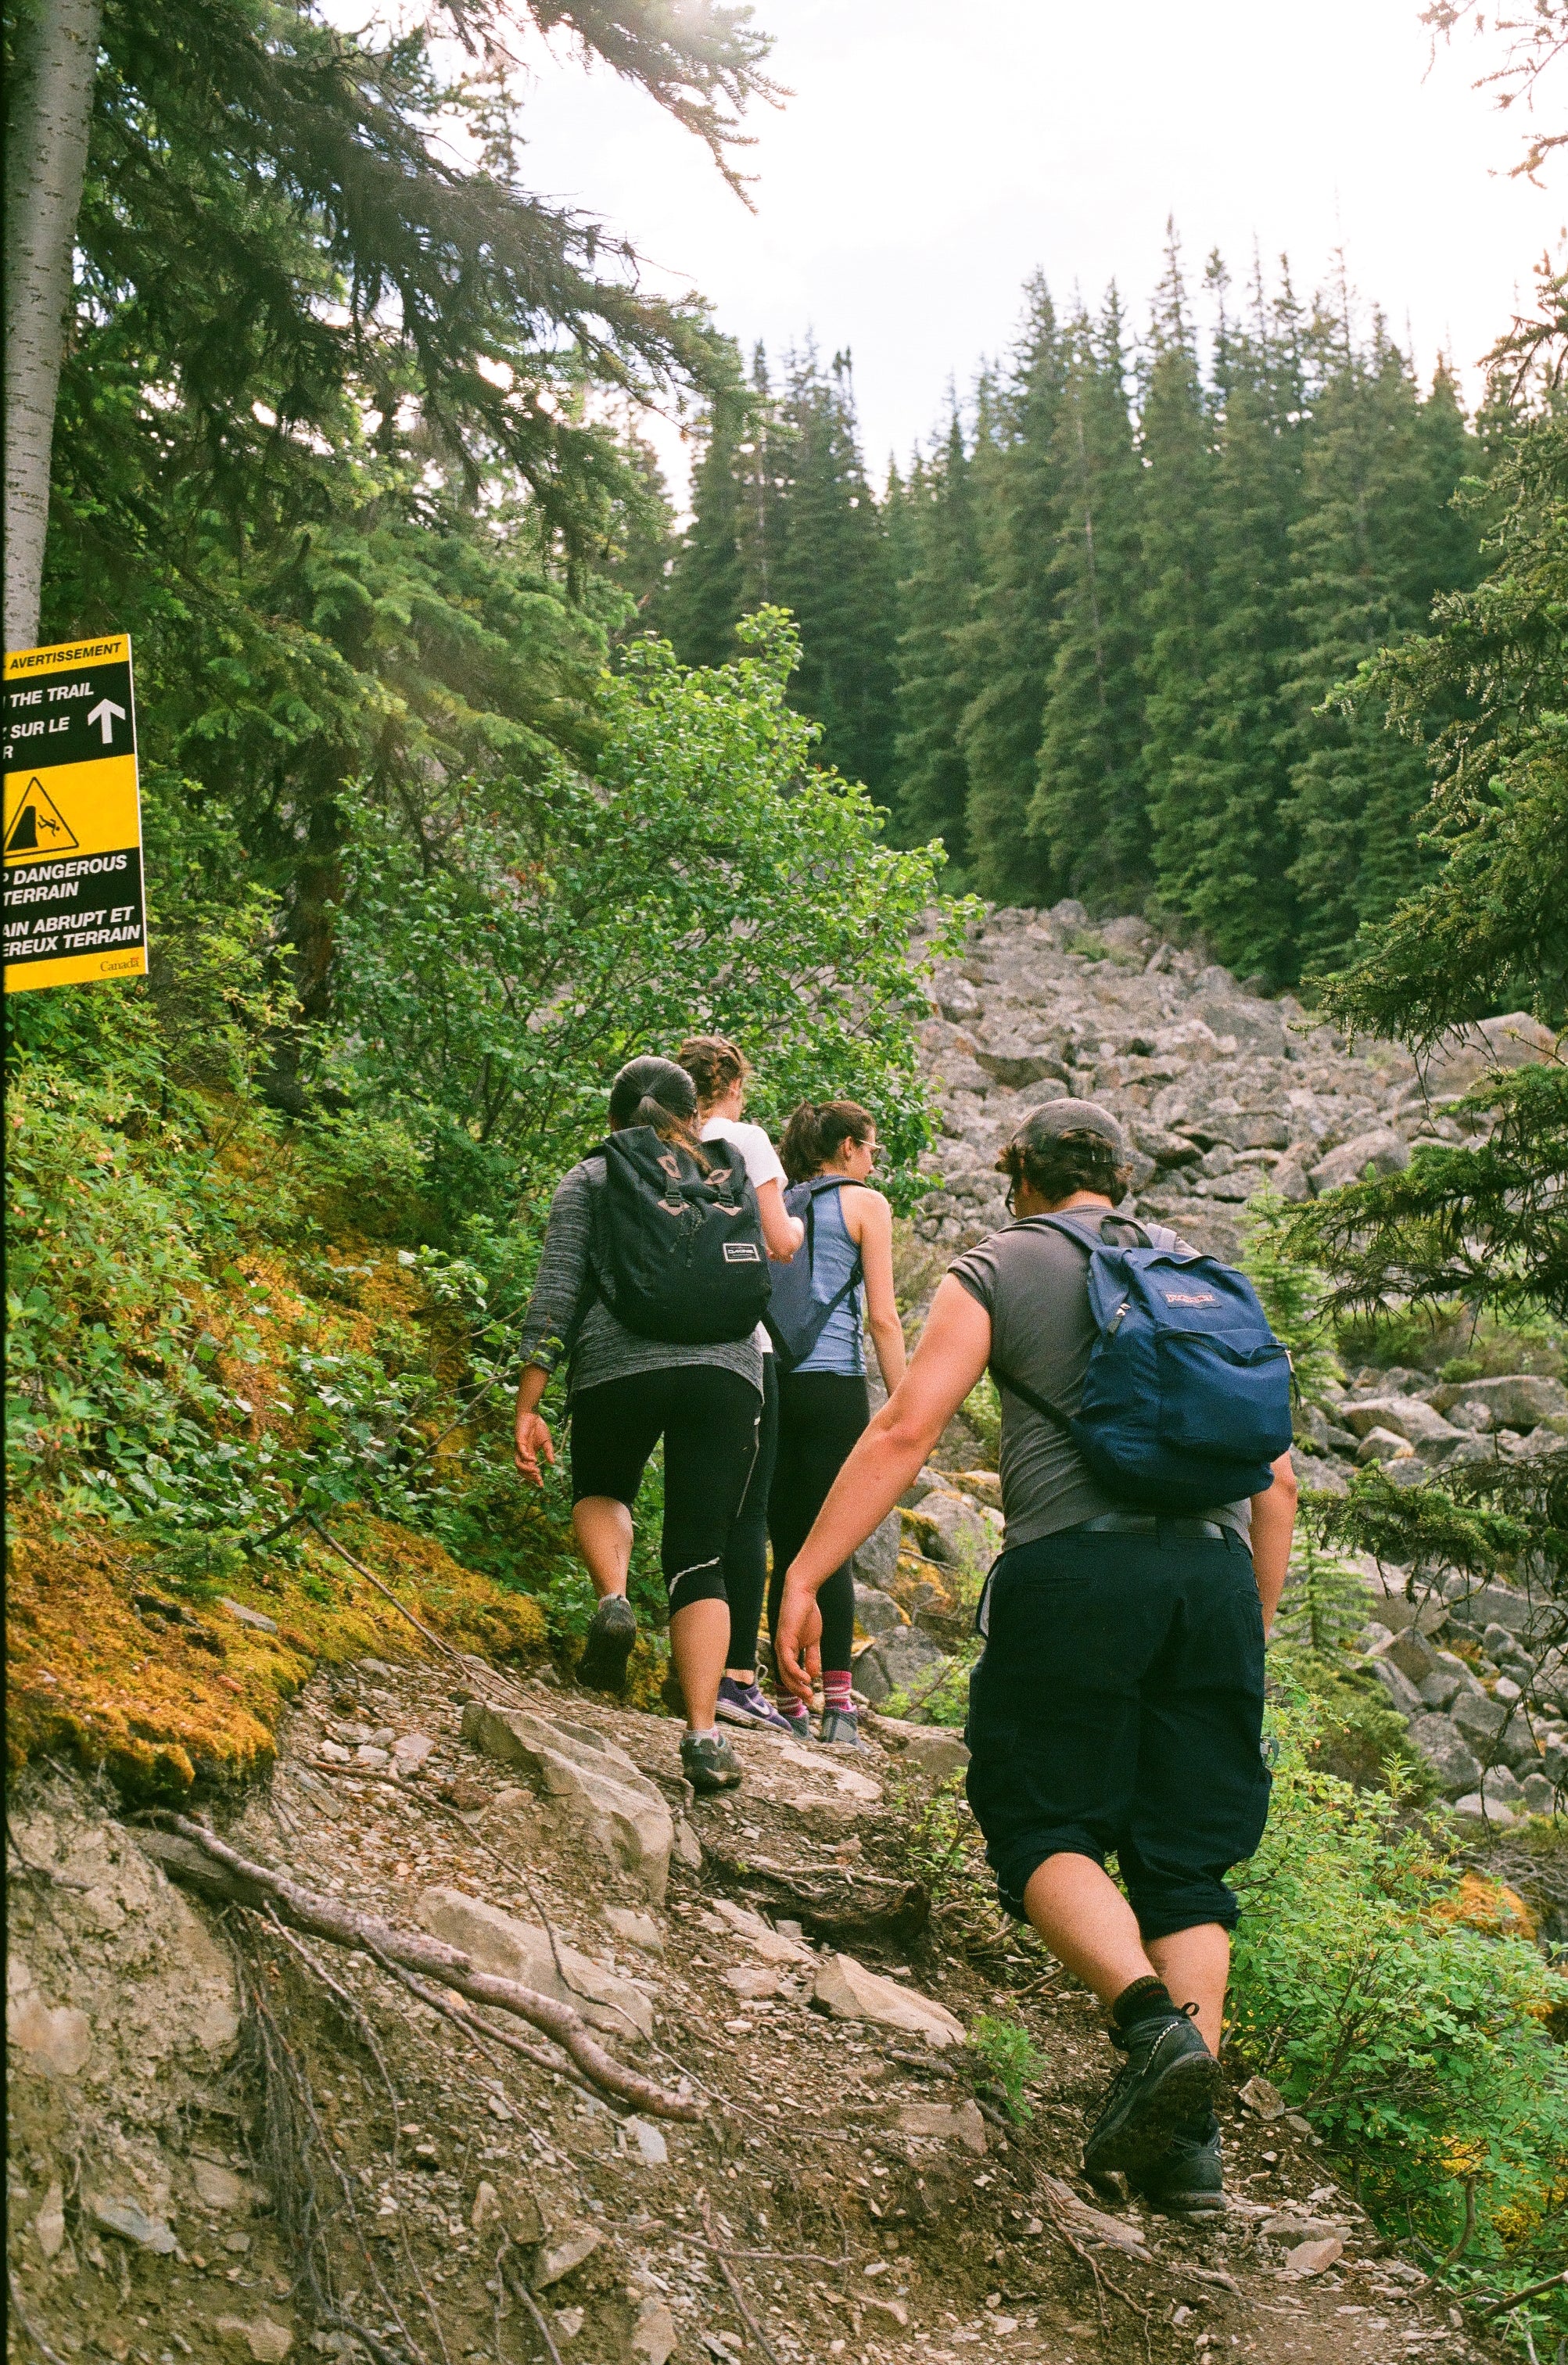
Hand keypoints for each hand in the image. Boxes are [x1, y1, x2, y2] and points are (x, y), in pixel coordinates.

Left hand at [514, 1411, 554, 1486]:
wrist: (532, 1414)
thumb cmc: (538, 1427)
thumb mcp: (546, 1442)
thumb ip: (548, 1452)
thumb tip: (552, 1463)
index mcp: (530, 1455)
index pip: (530, 1470)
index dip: (535, 1478)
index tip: (541, 1485)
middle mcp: (523, 1454)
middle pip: (522, 1470)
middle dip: (529, 1477)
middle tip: (538, 1478)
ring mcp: (520, 1449)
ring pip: (518, 1464)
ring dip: (526, 1470)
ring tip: (536, 1471)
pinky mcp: (518, 1442)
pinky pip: (521, 1453)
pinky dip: (526, 1458)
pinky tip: (534, 1460)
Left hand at [774, 1569, 822, 1700]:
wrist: (803, 1593)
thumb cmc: (807, 1613)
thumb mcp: (813, 1640)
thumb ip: (812, 1657)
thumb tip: (813, 1675)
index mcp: (789, 1650)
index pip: (791, 1674)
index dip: (799, 1687)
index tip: (811, 1698)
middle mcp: (782, 1650)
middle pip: (786, 1677)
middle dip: (798, 1690)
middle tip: (810, 1700)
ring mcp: (781, 1645)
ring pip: (785, 1672)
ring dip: (796, 1685)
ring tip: (808, 1693)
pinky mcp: (783, 1639)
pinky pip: (787, 1660)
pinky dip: (795, 1671)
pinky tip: (805, 1678)